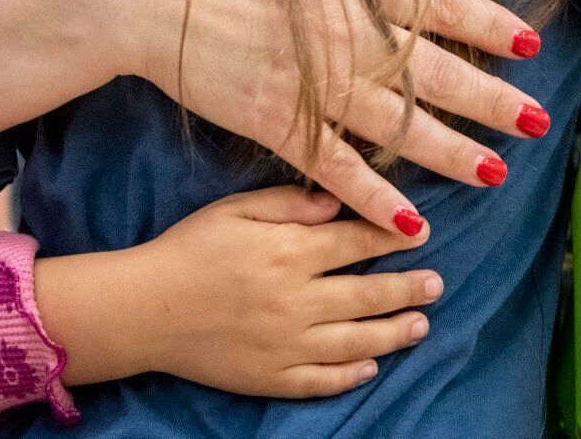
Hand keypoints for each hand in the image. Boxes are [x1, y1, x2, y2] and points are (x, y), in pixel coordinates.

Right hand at [38, 187, 440, 395]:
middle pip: (368, 294)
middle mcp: (298, 299)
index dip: (393, 235)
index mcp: (290, 251)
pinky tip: (370, 366)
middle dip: (407, 287)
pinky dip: (352, 373)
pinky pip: (323, 379)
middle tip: (436, 283)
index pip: (357, 241)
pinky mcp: (272, 376)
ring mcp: (288, 343)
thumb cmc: (188, 246)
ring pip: (357, 341)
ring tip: (420, 324)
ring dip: (394, 332)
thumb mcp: (236, 207)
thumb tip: (338, 201)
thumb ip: (289, 202)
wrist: (144, 306)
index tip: (422, 232)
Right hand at [54, 0, 546, 233]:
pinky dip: (374, 197)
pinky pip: (338, 168)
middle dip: (492, 101)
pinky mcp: (277, 122)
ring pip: (401, 127)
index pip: (442, 2)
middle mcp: (350, 34)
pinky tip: (408, 222)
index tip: (527, 44)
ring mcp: (316, 84)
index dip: (488, 24)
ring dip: (452, 153)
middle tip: (537, 123)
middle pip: (439, 74)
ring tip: (496, 175)